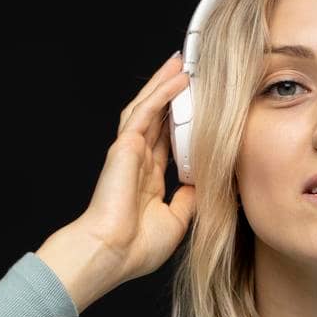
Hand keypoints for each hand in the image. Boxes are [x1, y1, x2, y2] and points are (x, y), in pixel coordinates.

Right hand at [68, 51, 197, 289]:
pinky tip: (178, 78)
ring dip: (164, 84)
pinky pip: (146, 112)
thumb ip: (189, 199)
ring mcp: (130, 151)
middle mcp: (138, 162)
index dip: (181, 124)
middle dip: (172, 94)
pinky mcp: (125, 146)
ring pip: (149, 108)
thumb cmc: (136, 248)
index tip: (198, 109)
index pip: (167, 143)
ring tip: (181, 63)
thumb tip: (205, 185)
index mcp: (147, 180)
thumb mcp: (176, 222)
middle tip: (189, 72)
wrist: (111, 253)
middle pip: (158, 119)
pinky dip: (162, 93)